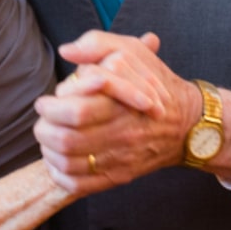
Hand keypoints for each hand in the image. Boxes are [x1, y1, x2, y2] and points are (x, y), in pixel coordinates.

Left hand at [34, 30, 202, 194]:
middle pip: (67, 139)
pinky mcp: (118, 176)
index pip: (76, 111)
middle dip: (44, 129)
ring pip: (69, 163)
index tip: (46, 100)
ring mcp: (120, 158)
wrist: (188, 124)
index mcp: (122, 103)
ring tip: (48, 138)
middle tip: (43, 119)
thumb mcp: (131, 51)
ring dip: (48, 151)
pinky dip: (60, 175)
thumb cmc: (155, 84)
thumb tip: (67, 50)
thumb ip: (96, 44)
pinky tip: (57, 161)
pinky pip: (79, 185)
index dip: (52, 106)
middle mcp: (122, 133)